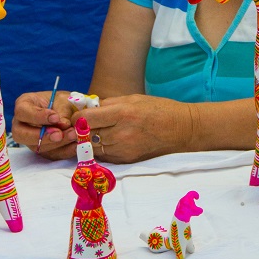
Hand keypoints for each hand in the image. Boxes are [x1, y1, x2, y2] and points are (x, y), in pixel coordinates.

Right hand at [12, 90, 78, 158]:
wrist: (71, 111)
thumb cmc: (63, 101)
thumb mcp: (64, 100)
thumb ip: (62, 111)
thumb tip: (63, 125)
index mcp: (23, 106)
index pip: (22, 112)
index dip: (37, 116)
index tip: (55, 118)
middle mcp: (22, 125)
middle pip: (21, 134)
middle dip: (41, 136)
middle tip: (59, 134)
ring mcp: (30, 140)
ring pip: (37, 147)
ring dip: (56, 144)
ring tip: (73, 135)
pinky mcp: (42, 150)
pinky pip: (50, 154)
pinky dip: (64, 151)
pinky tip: (75, 145)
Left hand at [81, 96, 198, 163]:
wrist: (181, 130)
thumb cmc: (158, 109)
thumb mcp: (133, 99)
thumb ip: (108, 104)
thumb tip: (86, 108)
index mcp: (122, 113)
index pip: (86, 119)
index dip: (77, 118)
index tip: (78, 116)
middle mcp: (121, 133)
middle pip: (85, 135)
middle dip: (79, 131)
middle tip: (79, 127)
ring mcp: (123, 149)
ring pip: (92, 148)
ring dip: (88, 142)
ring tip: (91, 134)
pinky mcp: (126, 160)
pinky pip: (104, 155)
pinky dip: (101, 149)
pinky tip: (106, 142)